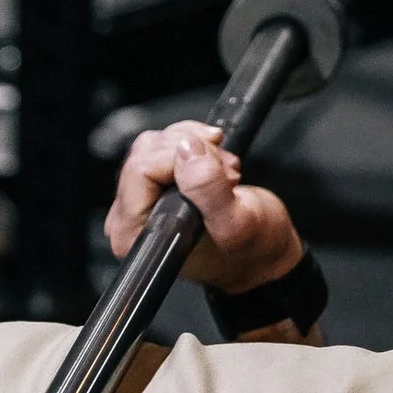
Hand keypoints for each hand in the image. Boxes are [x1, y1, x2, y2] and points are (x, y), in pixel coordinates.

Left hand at [104, 121, 301, 294]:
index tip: (218, 173)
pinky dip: (195, 141)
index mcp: (138, 235)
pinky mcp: (153, 183)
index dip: (181, 162)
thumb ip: (210, 192)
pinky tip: (214, 161)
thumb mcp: (239, 224)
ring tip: (225, 172)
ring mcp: (140, 198)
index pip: (141, 171)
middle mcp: (130, 216)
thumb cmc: (249, 251)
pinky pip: (164, 142)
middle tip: (227, 173)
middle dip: (192, 152)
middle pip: (147, 152)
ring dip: (197, 146)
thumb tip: (187, 151)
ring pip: (156, 142)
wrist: (262, 251)